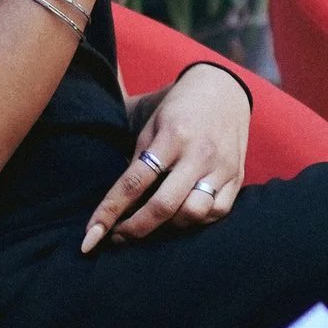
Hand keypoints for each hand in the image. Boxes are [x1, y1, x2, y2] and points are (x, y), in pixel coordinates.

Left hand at [80, 63, 251, 252]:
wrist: (223, 90)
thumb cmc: (178, 108)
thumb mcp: (151, 123)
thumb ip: (136, 160)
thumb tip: (118, 202)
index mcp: (172, 136)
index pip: (134, 181)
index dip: (110, 211)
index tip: (91, 235)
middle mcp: (199, 154)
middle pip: (164, 205)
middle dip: (135, 229)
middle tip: (117, 237)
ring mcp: (221, 168)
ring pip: (193, 214)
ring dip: (168, 226)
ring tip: (154, 221)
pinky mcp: (237, 178)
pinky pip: (216, 213)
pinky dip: (196, 221)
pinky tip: (182, 215)